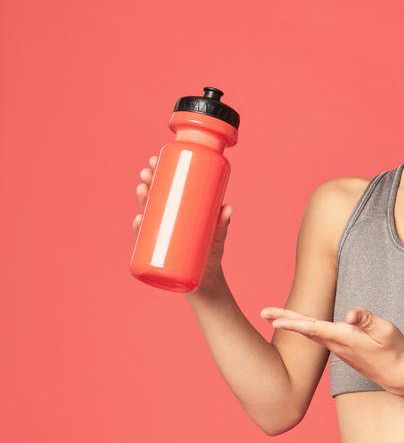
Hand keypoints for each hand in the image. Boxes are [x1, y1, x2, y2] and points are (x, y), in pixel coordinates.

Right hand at [134, 153, 231, 294]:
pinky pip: (143, 239)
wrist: (206, 283)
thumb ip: (222, 224)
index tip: (154, 159)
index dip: (158, 172)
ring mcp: (160, 235)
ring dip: (141, 201)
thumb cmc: (211, 254)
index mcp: (178, 210)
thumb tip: (228, 208)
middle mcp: (166, 220)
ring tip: (142, 190)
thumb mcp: (218, 237)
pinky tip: (137, 221)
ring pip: (146, 214)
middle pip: (153, 197)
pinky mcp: (157, 251)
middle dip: (147, 182)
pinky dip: (139, 230)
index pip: (165, 187)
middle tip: (146, 173)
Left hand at [261, 304, 403, 390]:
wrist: (395, 375)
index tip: (275, 320)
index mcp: (344, 337)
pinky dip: (303, 328)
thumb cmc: (393, 351)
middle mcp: (336, 344)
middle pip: (305, 330)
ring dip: (291, 323)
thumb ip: (367, 319)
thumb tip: (349, 314)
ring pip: (309, 333)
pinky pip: (316, 336)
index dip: (293, 322)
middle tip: (262, 313)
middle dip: (283, 320)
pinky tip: (297, 324)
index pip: (314, 327)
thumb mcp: (386, 331)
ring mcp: (336, 348)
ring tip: (272, 316)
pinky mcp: (340, 349)